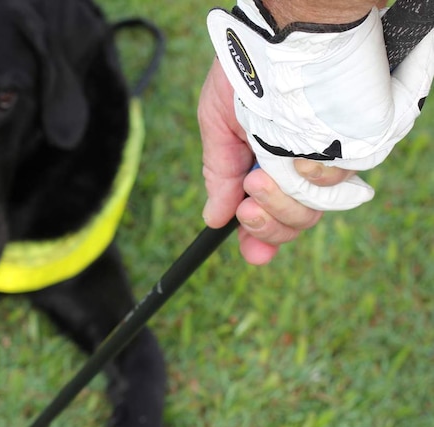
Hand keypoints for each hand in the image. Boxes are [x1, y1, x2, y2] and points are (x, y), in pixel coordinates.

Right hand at [198, 60, 354, 264]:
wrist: (276, 35)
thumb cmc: (245, 71)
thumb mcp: (217, 125)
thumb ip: (218, 174)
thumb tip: (213, 218)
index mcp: (264, 166)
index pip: (269, 215)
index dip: (261, 239)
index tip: (252, 254)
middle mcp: (298, 167)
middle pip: (293, 222)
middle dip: (266, 223)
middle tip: (246, 206)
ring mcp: (325, 157)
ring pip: (313, 209)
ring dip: (281, 204)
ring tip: (258, 180)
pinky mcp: (351, 145)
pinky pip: (335, 182)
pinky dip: (313, 179)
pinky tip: (296, 161)